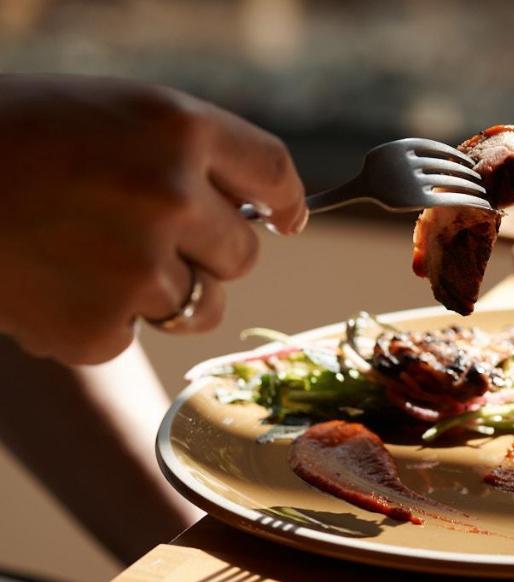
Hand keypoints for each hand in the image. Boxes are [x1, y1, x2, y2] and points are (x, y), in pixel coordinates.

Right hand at [0, 75, 307, 363]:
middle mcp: (169, 194)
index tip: (285, 220)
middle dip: (208, 249)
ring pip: (201, 305)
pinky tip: (46, 281)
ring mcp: (136, 266)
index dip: (285, 203)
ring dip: (161, 292)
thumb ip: (189, 155)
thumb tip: (272, 216)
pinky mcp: (98, 328)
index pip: (274, 174)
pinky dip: (95, 319)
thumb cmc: (11, 137)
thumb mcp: (109, 114)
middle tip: (141, 232)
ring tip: (86, 254)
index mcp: (176, 127)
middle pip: (244, 252)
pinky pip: (132, 336)